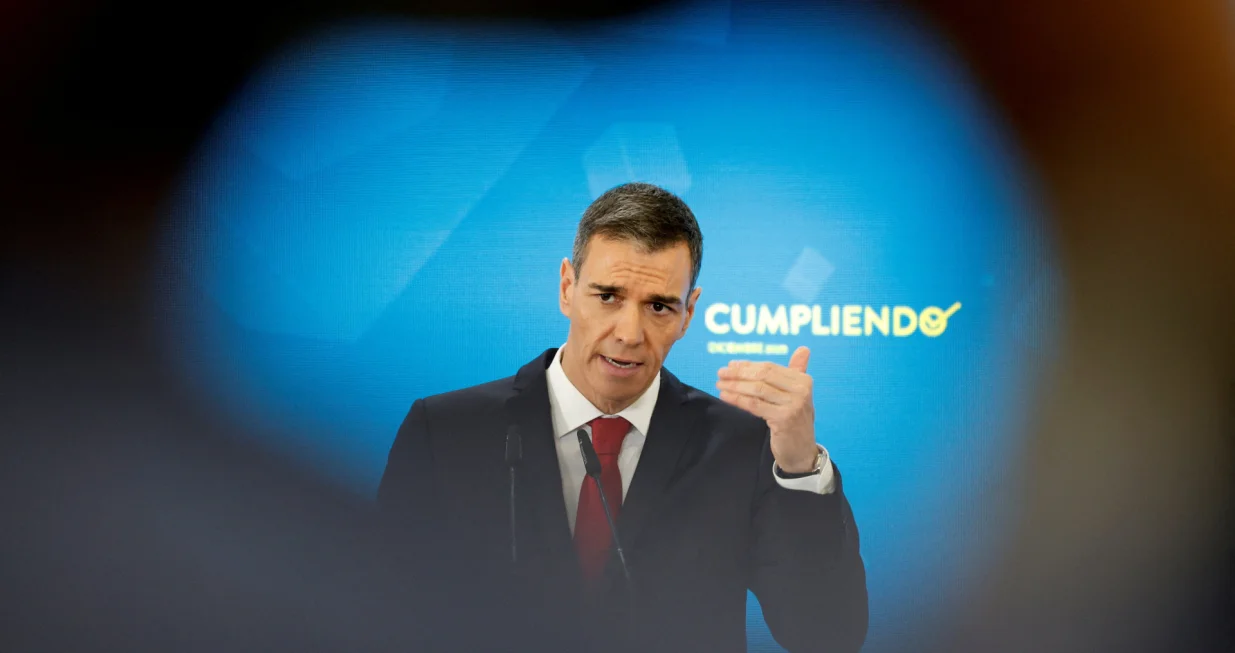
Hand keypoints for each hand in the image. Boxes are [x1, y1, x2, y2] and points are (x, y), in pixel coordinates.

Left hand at [716, 346, 818, 473]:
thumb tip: (803, 349)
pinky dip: (738, 399)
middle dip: (739, 373)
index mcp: (803, 380)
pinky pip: (755, 405)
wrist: (802, 451)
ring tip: (720, 384)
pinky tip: (726, 396)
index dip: (748, 365)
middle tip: (721, 373)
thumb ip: (797, 371)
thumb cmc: (795, 420)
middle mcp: (801, 390)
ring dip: (735, 385)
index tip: (730, 365)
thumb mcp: (798, 395)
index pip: (769, 367)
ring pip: (757, 389)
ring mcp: (793, 405)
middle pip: (763, 376)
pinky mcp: (783, 419)